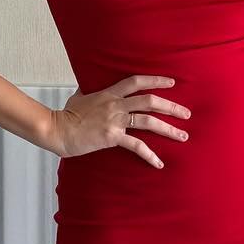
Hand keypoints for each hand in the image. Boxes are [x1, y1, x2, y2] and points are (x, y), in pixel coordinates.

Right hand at [48, 74, 190, 168]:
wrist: (57, 129)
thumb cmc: (66, 114)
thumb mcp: (79, 96)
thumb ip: (91, 91)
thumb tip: (90, 86)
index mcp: (109, 93)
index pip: (137, 81)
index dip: (156, 80)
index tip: (173, 82)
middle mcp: (115, 105)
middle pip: (150, 101)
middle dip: (172, 107)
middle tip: (186, 113)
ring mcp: (115, 121)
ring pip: (149, 121)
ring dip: (169, 129)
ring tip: (183, 136)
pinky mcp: (112, 137)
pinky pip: (136, 146)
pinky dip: (150, 155)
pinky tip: (159, 163)